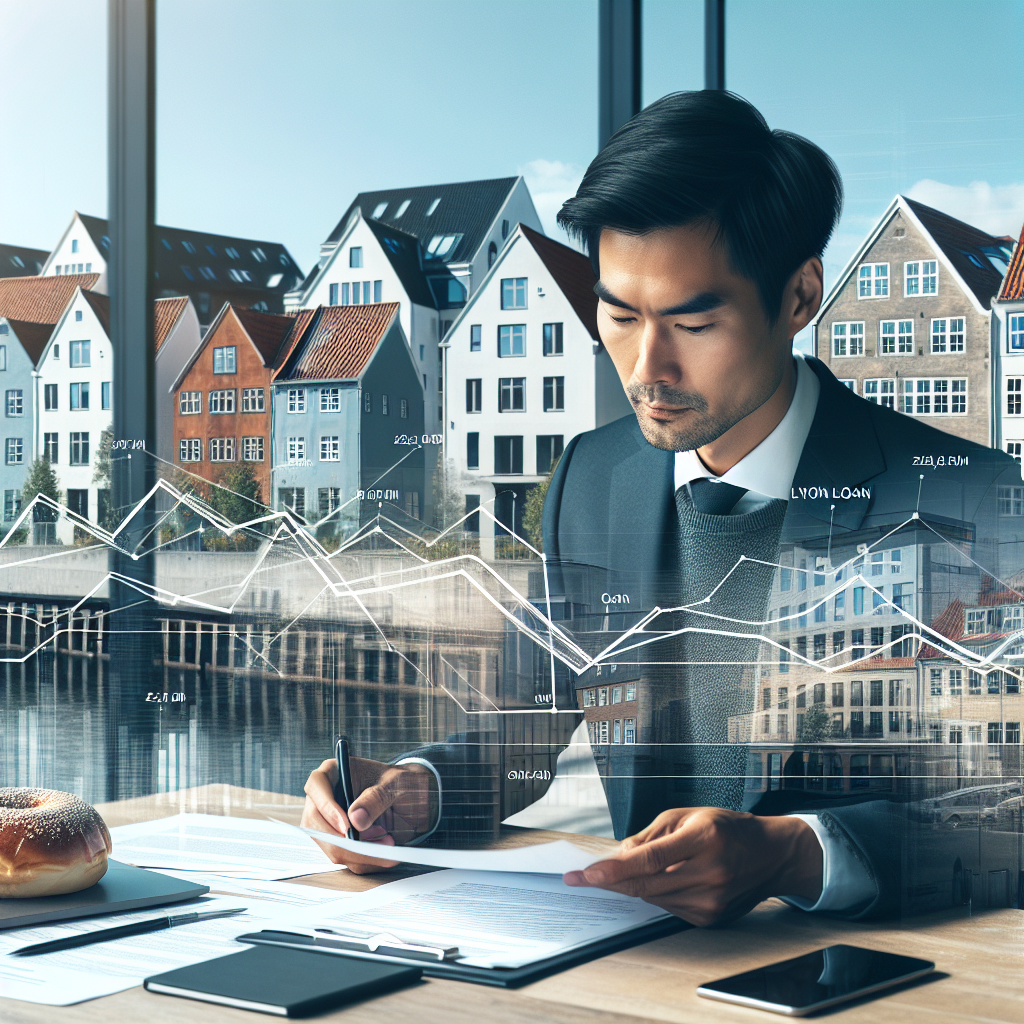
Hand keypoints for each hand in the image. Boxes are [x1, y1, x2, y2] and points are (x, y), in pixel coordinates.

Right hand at [301, 756, 435, 874]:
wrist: (415, 799)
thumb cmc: (403, 782)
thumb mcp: (396, 783)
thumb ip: (377, 797)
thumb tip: (355, 819)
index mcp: (335, 771)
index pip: (316, 785)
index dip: (326, 807)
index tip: (346, 826)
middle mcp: (326, 797)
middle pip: (315, 823)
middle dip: (344, 840)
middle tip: (374, 843)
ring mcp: (330, 821)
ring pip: (329, 845)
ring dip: (358, 853)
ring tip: (388, 842)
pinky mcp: (341, 841)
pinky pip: (344, 857)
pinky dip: (364, 860)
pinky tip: (384, 852)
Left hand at [563, 807, 821, 926]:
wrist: (771, 856)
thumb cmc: (727, 828)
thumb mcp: (688, 816)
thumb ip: (651, 835)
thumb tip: (618, 855)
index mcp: (704, 838)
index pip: (650, 859)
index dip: (614, 869)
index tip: (585, 874)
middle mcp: (710, 873)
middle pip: (646, 883)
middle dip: (610, 880)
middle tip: (580, 877)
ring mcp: (711, 900)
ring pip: (653, 897)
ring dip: (635, 883)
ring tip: (635, 867)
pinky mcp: (710, 918)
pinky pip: (667, 907)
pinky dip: (656, 892)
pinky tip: (666, 878)